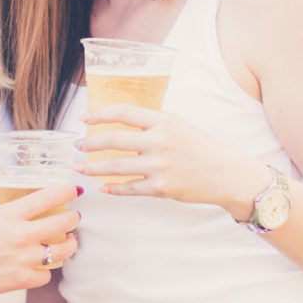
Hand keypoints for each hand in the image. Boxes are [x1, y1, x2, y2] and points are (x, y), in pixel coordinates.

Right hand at [0, 178, 79, 297]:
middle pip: (62, 223)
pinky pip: (46, 274)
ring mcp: (23, 259)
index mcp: (10, 214)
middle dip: (73, 217)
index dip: (66, 192)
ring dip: (69, 243)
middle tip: (73, 216)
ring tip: (69, 240)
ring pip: (62, 250)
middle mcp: (20, 235)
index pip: (48, 197)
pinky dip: (46, 269)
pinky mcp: (21, 279)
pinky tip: (43, 263)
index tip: (72, 190)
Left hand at [77, 104, 266, 210]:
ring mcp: (160, 166)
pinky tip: (104, 188)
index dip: (100, 114)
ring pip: (115, 167)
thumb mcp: (178, 125)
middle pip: (113, 139)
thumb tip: (120, 122)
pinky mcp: (161, 188)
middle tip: (77, 145)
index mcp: (164, 121)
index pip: (124, 113)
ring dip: (93, 167)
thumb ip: (152, 122)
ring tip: (81, 167)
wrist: (226, 174)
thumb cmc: (201, 147)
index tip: (84, 118)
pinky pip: (129, 189)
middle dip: (89, 143)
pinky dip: (114, 189)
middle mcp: (160, 141)